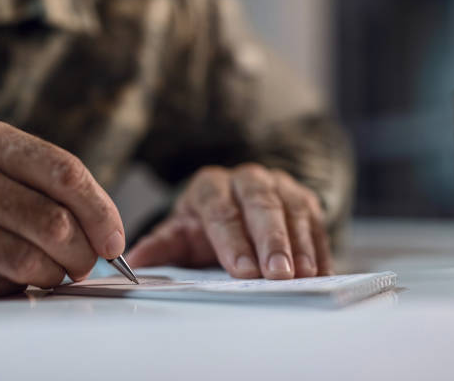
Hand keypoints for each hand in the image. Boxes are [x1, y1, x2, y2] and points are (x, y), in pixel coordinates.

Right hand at [0, 117, 124, 297]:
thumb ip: (43, 183)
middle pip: (53, 222)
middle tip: (86, 261)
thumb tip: (104, 229)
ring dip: (56, 274)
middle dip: (84, 252)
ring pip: (31, 259)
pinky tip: (14, 276)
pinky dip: (20, 286)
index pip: (64, 172)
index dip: (101, 210)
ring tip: (54, 271)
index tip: (114, 238)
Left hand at [127, 164, 332, 278]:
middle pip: (260, 204)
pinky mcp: (303, 198)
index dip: (232, 240)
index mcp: (210, 186)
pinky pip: (315, 220)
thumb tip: (134, 261)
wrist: (235, 207)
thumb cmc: (206, 225)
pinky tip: (320, 271)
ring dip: (299, 243)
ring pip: (292, 208)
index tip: (242, 269)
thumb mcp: (181, 234)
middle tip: (277, 273)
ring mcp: (278, 185)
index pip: (220, 209)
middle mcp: (246, 179)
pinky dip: (319, 247)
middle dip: (271, 240)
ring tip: (302, 274)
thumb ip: (162, 246)